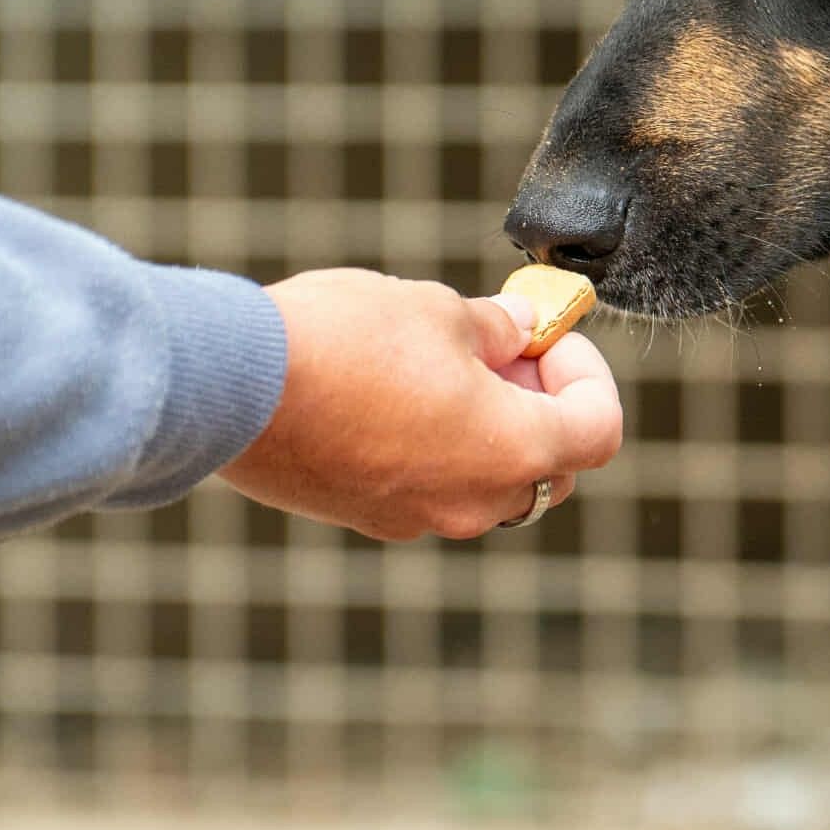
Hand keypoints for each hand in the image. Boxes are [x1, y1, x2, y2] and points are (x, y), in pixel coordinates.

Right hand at [219, 268, 622, 540]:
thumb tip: (520, 330)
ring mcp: (417, 518)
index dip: (587, 374)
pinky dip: (434, 448)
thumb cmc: (343, 342)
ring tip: (440, 362)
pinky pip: (428, 488)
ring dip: (485, 428)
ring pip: (485, 482)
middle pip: (549, 468)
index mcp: (511, 449)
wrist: (231, 389)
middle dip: (540, 406)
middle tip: (503, 349)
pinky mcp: (366, 517)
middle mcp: (473, 502)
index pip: (598, 430)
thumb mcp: (437, 310)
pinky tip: (390, 392)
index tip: (549, 337)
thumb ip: (495, 327)